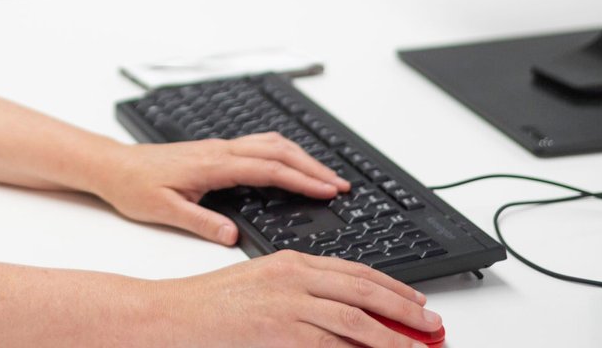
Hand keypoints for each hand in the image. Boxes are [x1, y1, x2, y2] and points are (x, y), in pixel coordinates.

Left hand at [93, 133, 348, 244]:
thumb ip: (201, 222)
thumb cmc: (135, 187)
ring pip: (271, 143)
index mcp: (212, 164)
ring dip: (301, 156)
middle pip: (278, 150)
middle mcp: (219, 150)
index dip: (301, 179)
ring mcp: (219, 147)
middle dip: (313, 165)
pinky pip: (259, 144)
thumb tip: (232, 235)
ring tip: (326, 175)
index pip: (268, 169)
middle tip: (341, 184)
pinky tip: (292, 164)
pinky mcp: (216, 150)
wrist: (114, 166)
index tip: (328, 189)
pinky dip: (284, 152)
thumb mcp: (164, 212)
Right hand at [158, 251, 440, 347]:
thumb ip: (299, 295)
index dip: (392, 287)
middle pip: (365, 292)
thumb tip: (339, 312)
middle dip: (404, 310)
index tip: (416, 302)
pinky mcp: (281, 332)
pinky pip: (332, 346)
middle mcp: (295, 278)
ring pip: (357, 322)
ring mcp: (289, 306)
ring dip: (393, 338)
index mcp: (291, 262)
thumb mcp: (259, 288)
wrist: (169, 315)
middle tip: (432, 325)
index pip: (356, 271)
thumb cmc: (208, 306)